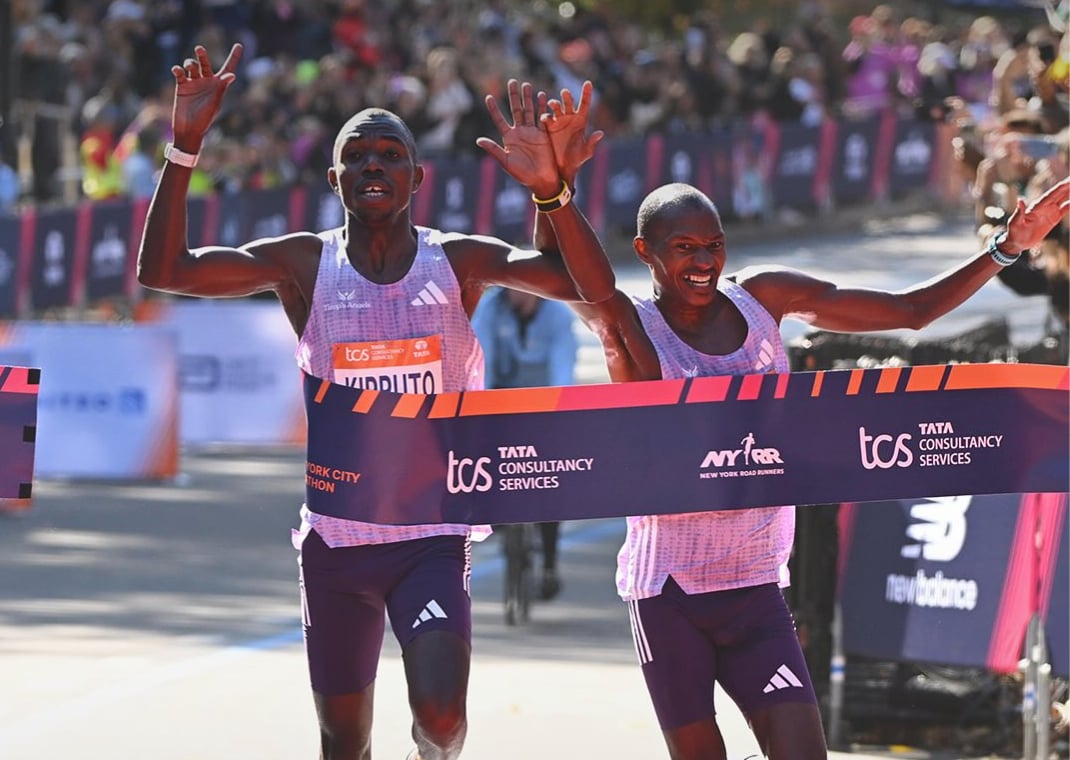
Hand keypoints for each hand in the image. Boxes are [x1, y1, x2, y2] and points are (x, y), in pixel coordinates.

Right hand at [170, 43, 242, 152]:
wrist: (189, 129)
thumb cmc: (205, 118)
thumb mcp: (215, 102)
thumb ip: (221, 87)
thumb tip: (232, 75)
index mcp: (219, 86)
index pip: (228, 68)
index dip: (234, 57)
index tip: (239, 45)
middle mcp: (206, 82)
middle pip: (205, 63)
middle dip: (202, 55)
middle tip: (199, 49)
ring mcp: (194, 83)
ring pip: (192, 65)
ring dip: (190, 63)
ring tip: (189, 67)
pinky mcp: (182, 86)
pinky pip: (179, 73)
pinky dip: (178, 69)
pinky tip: (177, 70)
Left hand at [476, 79, 559, 198]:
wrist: (541, 180)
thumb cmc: (522, 174)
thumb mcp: (506, 162)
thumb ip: (493, 149)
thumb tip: (478, 140)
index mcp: (509, 138)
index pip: (499, 119)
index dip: (494, 109)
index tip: (488, 97)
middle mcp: (520, 132)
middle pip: (516, 110)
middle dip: (514, 96)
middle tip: (512, 81)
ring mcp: (532, 131)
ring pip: (529, 111)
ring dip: (528, 98)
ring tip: (526, 85)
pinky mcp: (544, 134)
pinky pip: (543, 117)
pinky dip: (542, 107)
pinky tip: (542, 95)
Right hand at [541, 81, 604, 184]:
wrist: (562, 168)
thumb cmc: (576, 161)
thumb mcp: (585, 153)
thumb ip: (592, 143)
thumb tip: (600, 133)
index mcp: (581, 122)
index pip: (585, 105)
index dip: (586, 94)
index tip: (588, 83)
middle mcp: (569, 119)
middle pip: (569, 104)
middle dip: (567, 98)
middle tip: (565, 93)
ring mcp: (558, 122)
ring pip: (556, 108)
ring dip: (554, 104)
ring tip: (553, 104)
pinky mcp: (548, 128)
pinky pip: (546, 119)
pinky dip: (545, 117)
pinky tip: (545, 118)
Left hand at [1004, 177, 1069, 250]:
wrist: (1017, 242)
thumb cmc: (1013, 232)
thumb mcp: (1015, 223)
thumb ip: (1019, 212)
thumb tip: (1020, 199)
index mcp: (1036, 206)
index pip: (1051, 195)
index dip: (1060, 187)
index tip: (1069, 181)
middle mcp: (1044, 206)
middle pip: (1059, 194)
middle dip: (1067, 186)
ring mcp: (1049, 212)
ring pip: (1063, 199)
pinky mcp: (1053, 219)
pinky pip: (1064, 210)